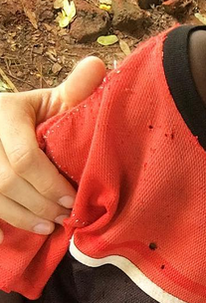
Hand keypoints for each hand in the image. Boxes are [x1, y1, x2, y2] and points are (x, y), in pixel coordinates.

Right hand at [0, 56, 105, 240]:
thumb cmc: (30, 116)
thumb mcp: (51, 102)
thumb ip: (74, 92)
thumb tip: (100, 66)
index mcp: (6, 113)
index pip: (24, 158)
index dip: (50, 184)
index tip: (73, 199)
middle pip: (7, 182)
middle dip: (40, 204)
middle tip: (65, 217)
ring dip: (23, 217)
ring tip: (49, 226)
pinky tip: (13, 237)